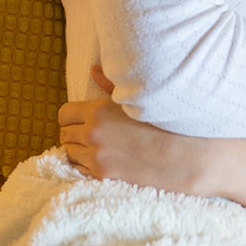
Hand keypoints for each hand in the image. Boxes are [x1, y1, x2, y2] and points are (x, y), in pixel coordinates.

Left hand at [58, 67, 213, 193]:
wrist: (181, 156)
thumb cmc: (161, 122)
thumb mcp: (135, 98)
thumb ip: (109, 83)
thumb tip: (93, 69)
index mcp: (98, 111)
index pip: (64, 114)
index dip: (72, 116)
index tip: (82, 118)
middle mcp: (93, 134)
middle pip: (65, 134)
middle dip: (75, 132)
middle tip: (93, 132)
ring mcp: (96, 158)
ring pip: (70, 154)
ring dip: (80, 150)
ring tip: (99, 147)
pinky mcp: (102, 176)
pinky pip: (79, 170)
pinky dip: (86, 165)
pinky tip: (103, 160)